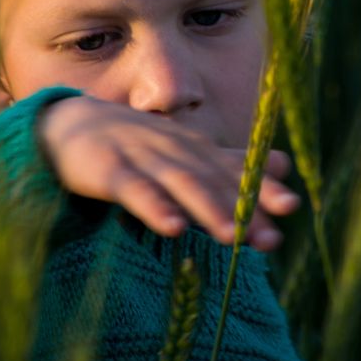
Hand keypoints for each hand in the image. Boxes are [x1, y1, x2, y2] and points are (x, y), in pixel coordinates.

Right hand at [37, 95, 299, 250]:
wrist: (69, 124)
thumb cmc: (137, 146)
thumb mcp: (187, 153)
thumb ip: (231, 164)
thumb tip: (283, 165)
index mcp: (195, 150)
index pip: (234, 170)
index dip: (262, 188)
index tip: (291, 208)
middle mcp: (175, 151)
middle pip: (214, 179)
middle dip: (244, 206)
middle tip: (271, 237)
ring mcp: (142, 158)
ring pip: (180, 183)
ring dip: (208, 208)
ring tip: (232, 236)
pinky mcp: (108, 171)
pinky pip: (133, 190)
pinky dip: (154, 207)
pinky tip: (173, 227)